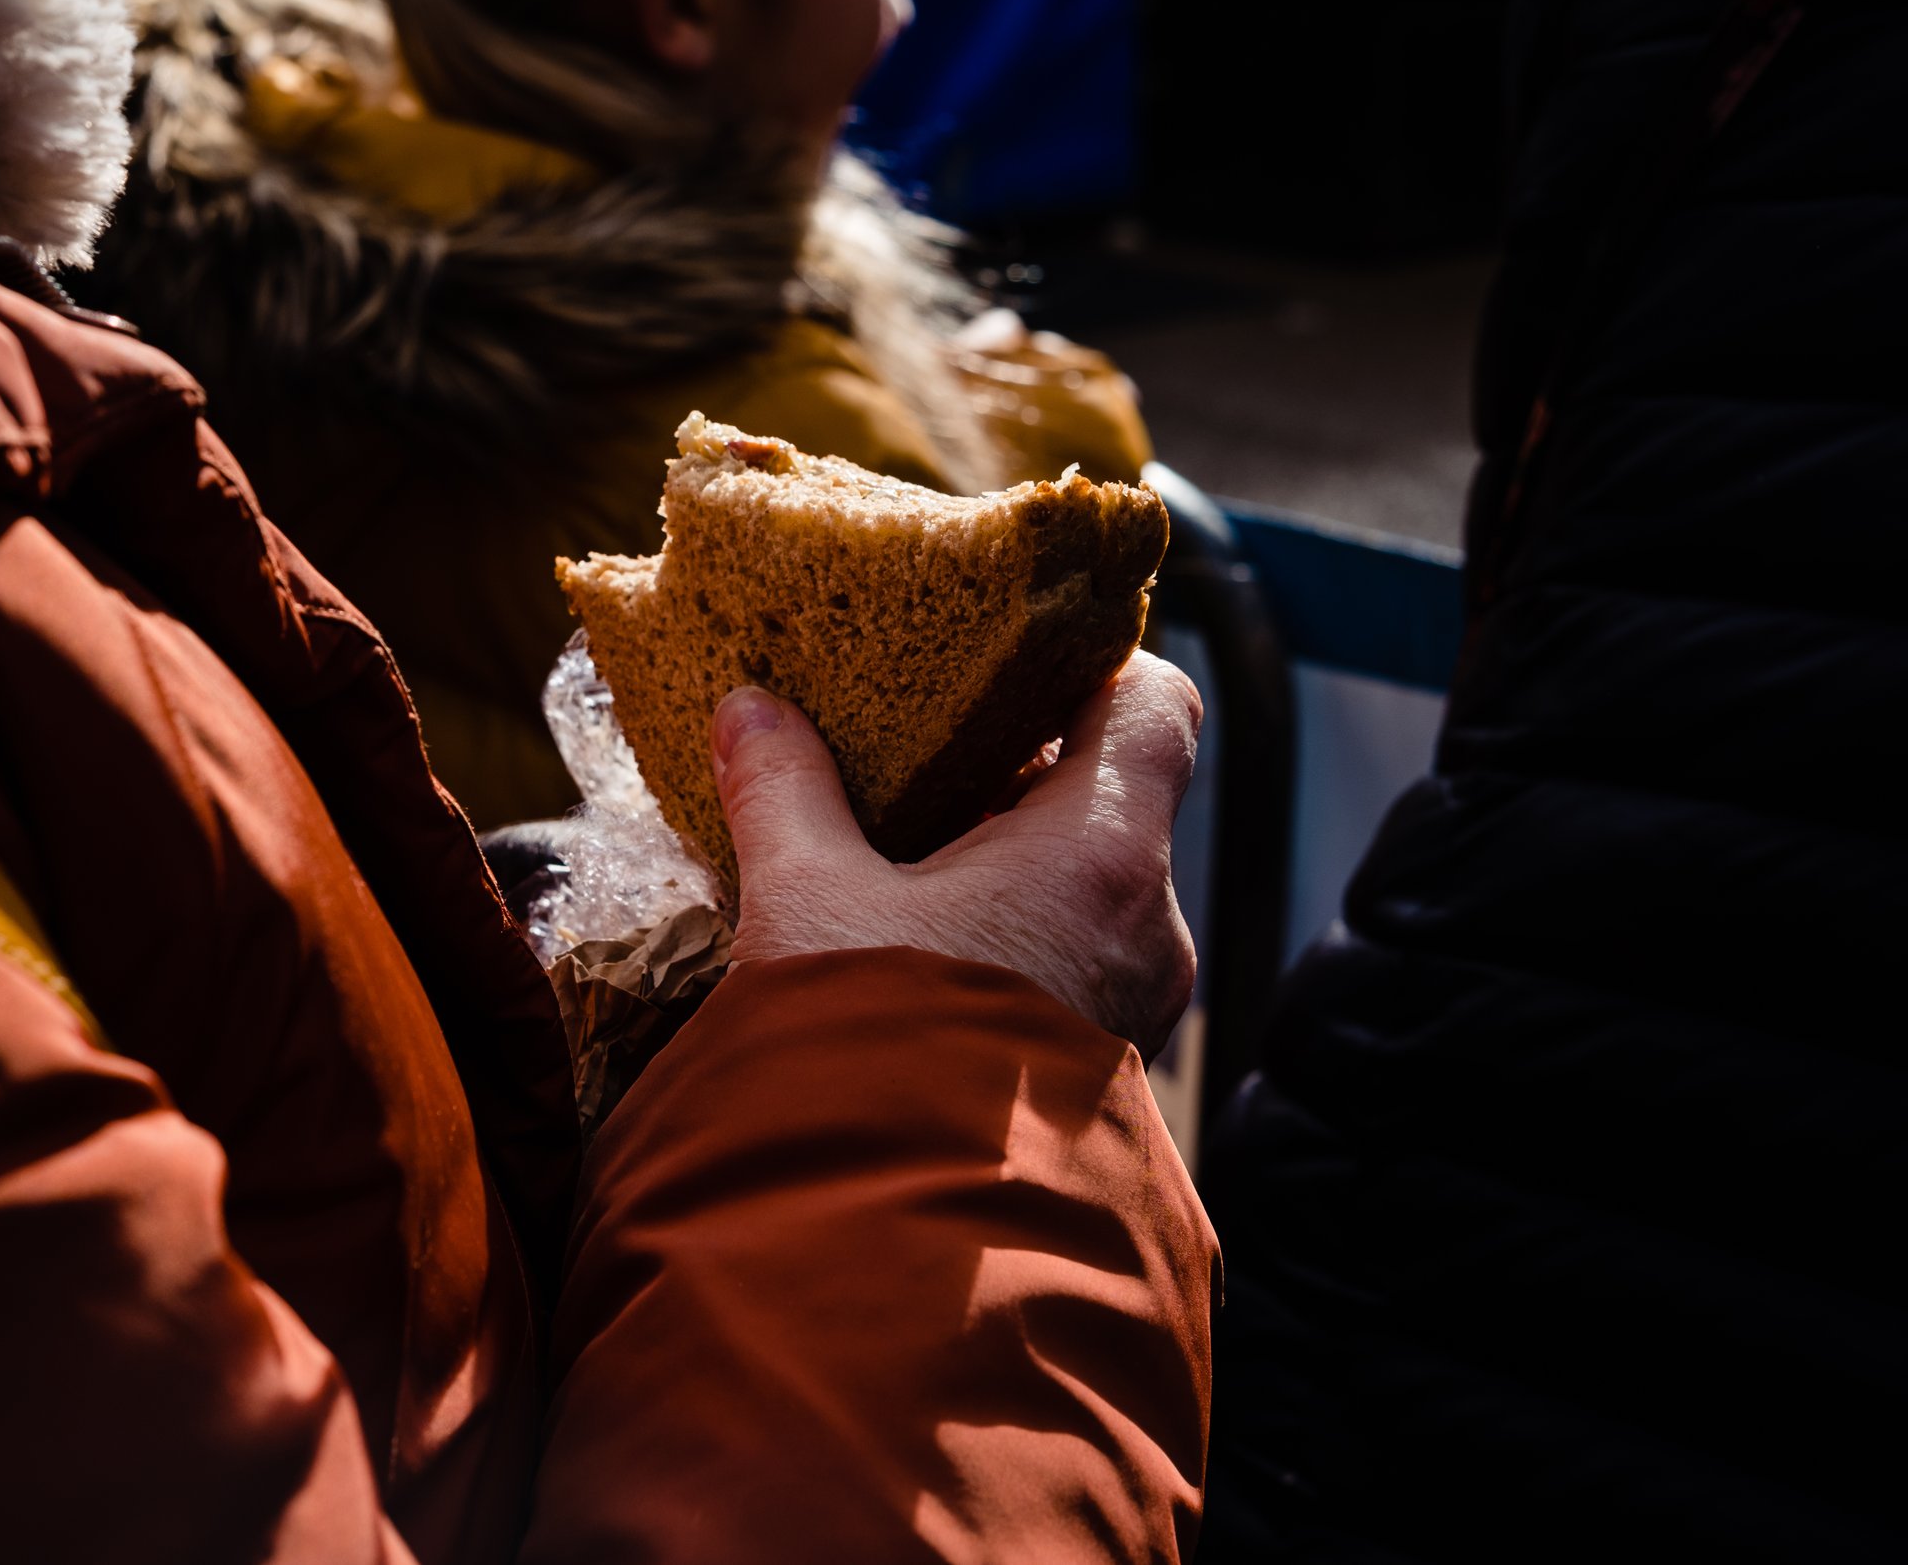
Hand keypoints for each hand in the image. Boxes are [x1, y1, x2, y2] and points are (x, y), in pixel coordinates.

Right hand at [714, 652, 1202, 1057]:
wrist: (901, 1249)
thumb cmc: (869, 1053)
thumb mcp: (805, 903)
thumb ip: (783, 792)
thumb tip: (750, 710)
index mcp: (1101, 852)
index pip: (1157, 702)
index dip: (1096, 660)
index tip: (1011, 658)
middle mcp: (1146, 925)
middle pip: (1112, 797)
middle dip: (1017, 771)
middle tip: (918, 757)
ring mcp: (1136, 1010)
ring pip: (1089, 891)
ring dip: (1008, 863)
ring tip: (899, 861)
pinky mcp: (1104, 1075)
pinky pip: (1074, 968)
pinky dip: (1012, 940)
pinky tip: (917, 954)